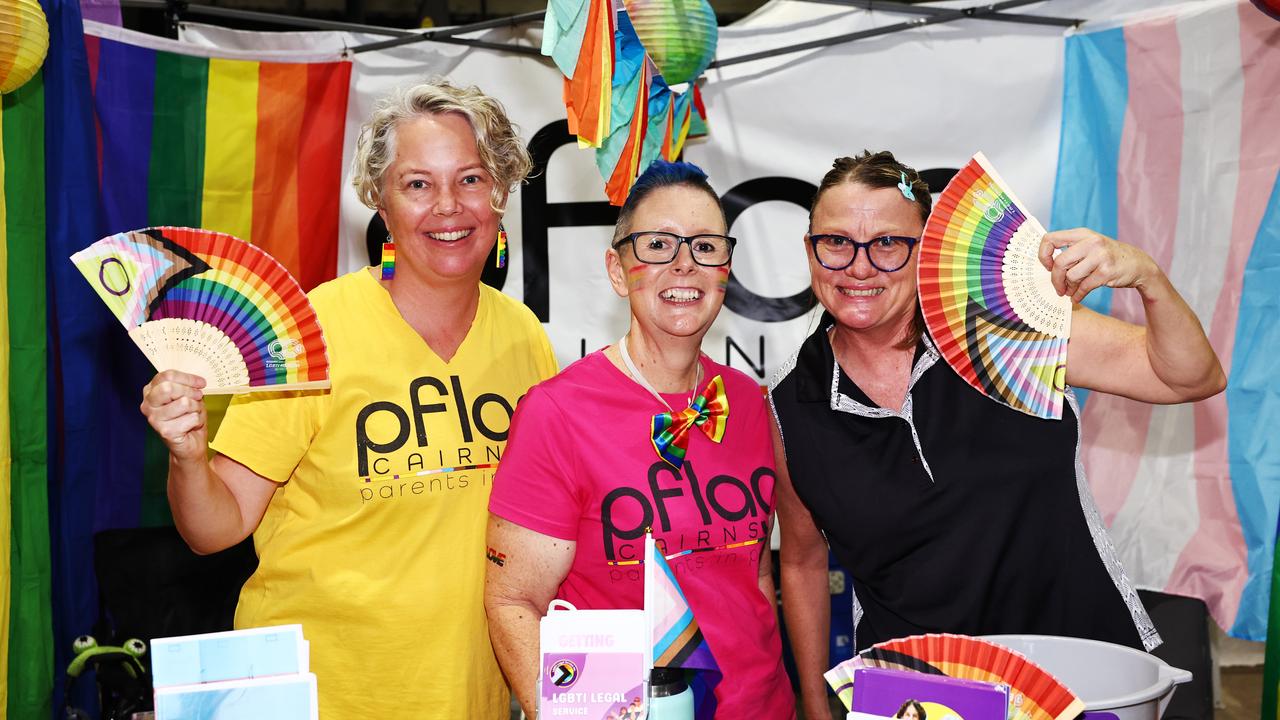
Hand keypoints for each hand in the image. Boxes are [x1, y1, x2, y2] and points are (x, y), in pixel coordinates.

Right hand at [140, 370, 208, 462]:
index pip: (167, 376)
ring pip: (184, 403)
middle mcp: (148, 404)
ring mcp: (154, 419)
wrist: (191, 443)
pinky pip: (191, 418)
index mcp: (150, 391)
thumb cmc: (188, 417)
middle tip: (198, 397)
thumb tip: (197, 382)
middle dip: (190, 391)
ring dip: (196, 408)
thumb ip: (187, 386)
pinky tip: (191, 425)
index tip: (201, 383)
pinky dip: (198, 420)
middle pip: (169, 388)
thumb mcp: (189, 396)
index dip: (187, 378)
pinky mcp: (165, 431)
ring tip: (193, 414)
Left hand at [1038, 228, 1158, 303]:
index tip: (1048, 266)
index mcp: (1082, 233)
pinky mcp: (1106, 271)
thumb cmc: (1109, 256)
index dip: (1043, 255)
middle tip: (1058, 288)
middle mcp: (1091, 242)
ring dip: (1068, 288)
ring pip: (1071, 276)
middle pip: (1059, 262)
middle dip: (1055, 279)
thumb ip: (1071, 252)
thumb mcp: (1090, 246)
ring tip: (1070, 291)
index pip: (1050, 239)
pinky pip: (1083, 287)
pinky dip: (1078, 295)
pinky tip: (1077, 297)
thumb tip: (1048, 269)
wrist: (1139, 264)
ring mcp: (1100, 256)